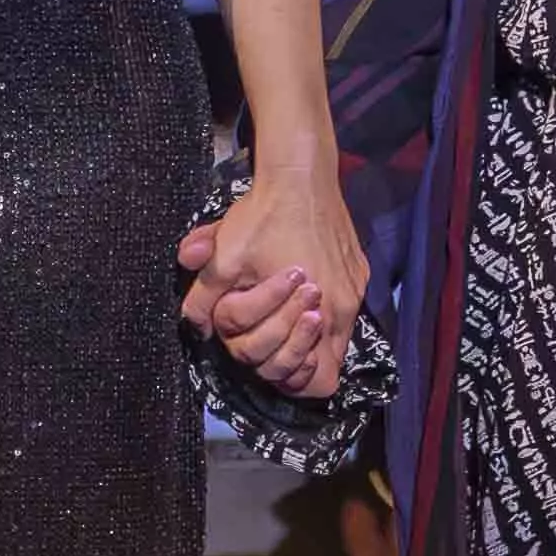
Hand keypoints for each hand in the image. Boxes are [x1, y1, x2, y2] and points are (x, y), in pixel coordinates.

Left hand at [177, 158, 361, 404]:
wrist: (300, 174)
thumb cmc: (263, 217)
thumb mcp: (222, 259)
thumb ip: (204, 300)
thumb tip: (196, 327)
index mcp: (318, 313)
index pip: (315, 380)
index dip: (285, 374)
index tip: (265, 352)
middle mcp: (345, 308)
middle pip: (323, 365)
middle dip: (289, 355)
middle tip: (268, 331)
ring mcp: (356, 290)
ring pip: (335, 340)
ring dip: (306, 337)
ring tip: (284, 314)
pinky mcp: (358, 273)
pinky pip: (343, 310)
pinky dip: (321, 312)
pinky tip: (299, 291)